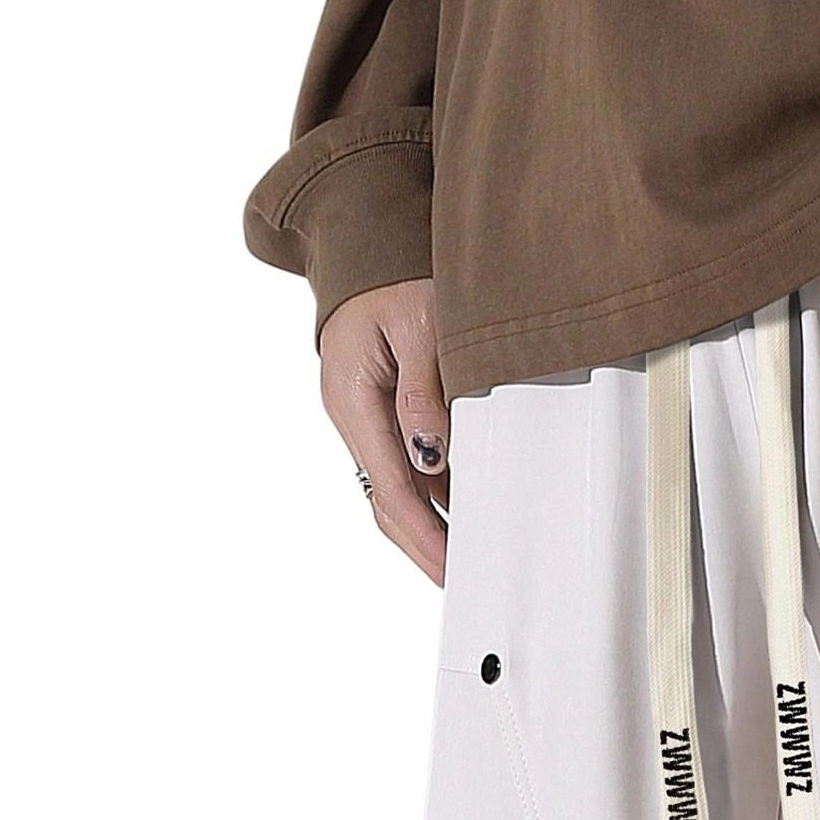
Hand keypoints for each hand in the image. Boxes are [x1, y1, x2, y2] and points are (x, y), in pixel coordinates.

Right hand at [319, 278, 449, 583]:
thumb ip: (425, 393)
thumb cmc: (391, 273)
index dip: (425, 535)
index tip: (452, 567)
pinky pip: (404, 462)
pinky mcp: (379, 409)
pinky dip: (432, 493)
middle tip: (460, 580)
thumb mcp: (419, 323)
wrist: (365, 239)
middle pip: (387, 502)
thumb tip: (432, 458)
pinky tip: (462, 510)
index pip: (392, 488)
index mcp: (353, 400)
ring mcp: (363, 415)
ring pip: (396, 487)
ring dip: (429, 525)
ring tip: (467, 556)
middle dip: (423, 546)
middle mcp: (352, 416)